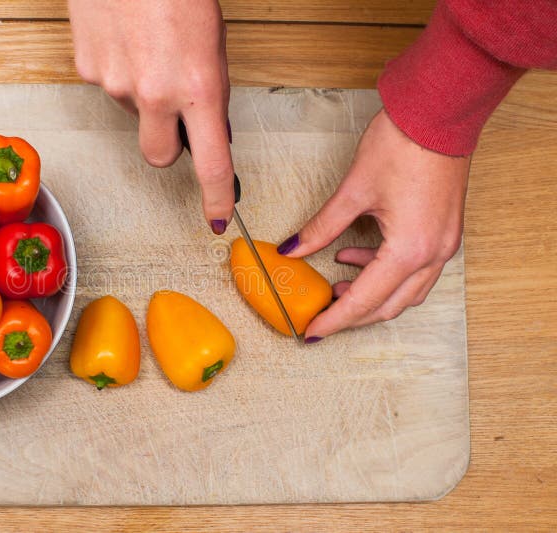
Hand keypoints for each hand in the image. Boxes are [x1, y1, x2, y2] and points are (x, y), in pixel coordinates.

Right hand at [68, 0, 234, 232]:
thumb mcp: (213, 42)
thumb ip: (210, 91)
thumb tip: (210, 129)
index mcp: (199, 86)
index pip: (212, 163)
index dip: (217, 196)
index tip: (217, 215)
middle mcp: (155, 93)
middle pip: (159, 156)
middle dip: (169, 144)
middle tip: (175, 115)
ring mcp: (115, 84)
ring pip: (132, 114)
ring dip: (143, 96)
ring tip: (149, 48)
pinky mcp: (87, 69)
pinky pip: (108, 86)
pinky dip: (118, 71)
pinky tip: (125, 40)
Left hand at [277, 109, 469, 341]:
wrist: (440, 112)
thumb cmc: (403, 144)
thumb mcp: (353, 191)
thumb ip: (321, 227)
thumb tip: (293, 248)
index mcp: (410, 250)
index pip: (364, 301)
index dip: (335, 320)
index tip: (312, 332)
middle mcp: (433, 254)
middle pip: (389, 306)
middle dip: (352, 315)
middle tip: (320, 315)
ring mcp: (444, 244)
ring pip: (406, 292)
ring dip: (371, 296)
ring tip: (335, 286)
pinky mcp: (444, 231)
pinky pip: (415, 270)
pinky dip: (385, 273)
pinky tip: (355, 256)